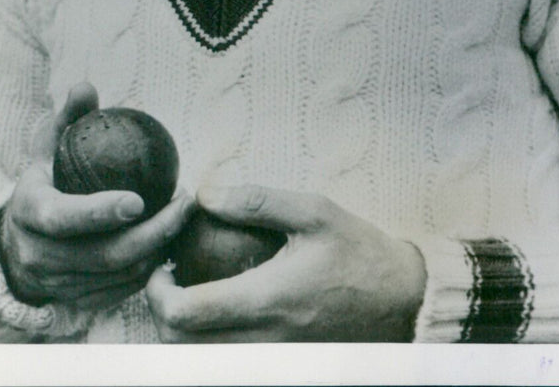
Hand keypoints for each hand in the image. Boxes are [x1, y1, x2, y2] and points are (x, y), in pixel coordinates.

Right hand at [0, 83, 193, 310]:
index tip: (139, 199)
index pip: (64, 218)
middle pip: (103, 254)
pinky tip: (172, 240)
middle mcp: (39, 255)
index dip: (99, 212)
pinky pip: (122, 290)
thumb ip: (69, 118)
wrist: (18, 242)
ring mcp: (58, 283)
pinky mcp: (78, 301)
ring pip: (118, 275)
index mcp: (30, 213)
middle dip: (153, 232)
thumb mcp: (49, 148)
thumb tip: (86, 86)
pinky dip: (150, 268)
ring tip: (184, 216)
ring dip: (159, 248)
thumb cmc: (46, 182)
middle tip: (186, 202)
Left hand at [146, 183, 426, 341]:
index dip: (157, 291)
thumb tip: (206, 193)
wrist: (401, 300)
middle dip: (161, 313)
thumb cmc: (357, 251)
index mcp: (266, 300)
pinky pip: (226, 364)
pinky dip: (207, 343)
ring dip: (182, 331)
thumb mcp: (314, 211)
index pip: (185, 313)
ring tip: (190, 292)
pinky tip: (219, 311)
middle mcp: (262, 340)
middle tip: (169, 278)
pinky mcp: (280, 366)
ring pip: (200, 361)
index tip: (162, 265)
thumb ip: (257, 201)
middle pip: (181, 347)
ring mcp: (271, 359)